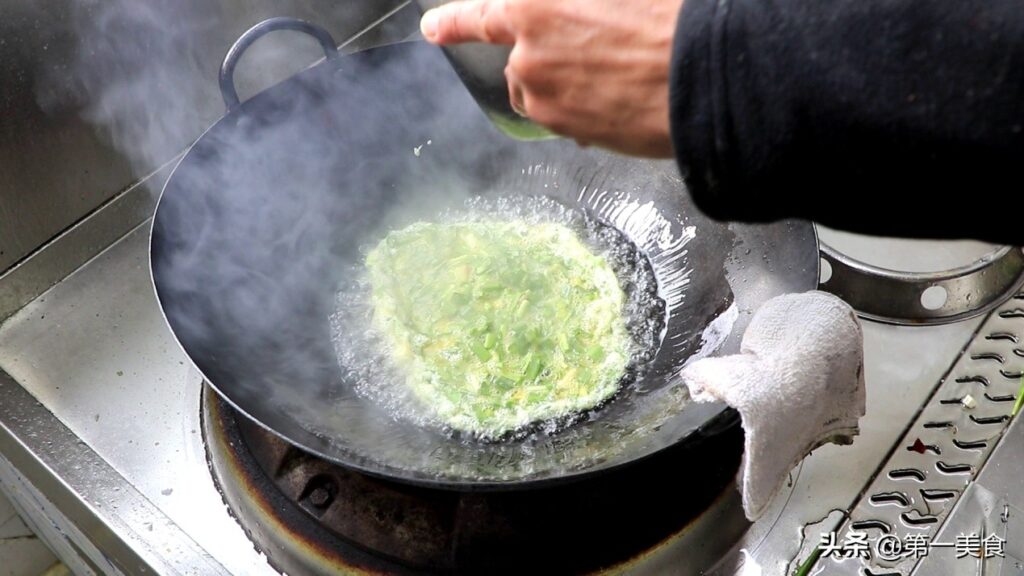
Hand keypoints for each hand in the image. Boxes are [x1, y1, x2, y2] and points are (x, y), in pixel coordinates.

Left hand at [420, 0, 681, 157]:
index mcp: (534, 7)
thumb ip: (574, 8)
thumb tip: (570, 18)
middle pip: (518, 63)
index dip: (453, 22)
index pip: (479, 14)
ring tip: (614, 79)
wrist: (706, 76)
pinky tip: (621, 101)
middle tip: (594, 57)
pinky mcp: (568, 132)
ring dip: (563, 90)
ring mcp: (545, 98)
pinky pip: (565, 121)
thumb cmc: (667, 20)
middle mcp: (527, 55)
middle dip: (544, 63)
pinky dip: (582, 113)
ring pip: (540, 95)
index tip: (431, 30)